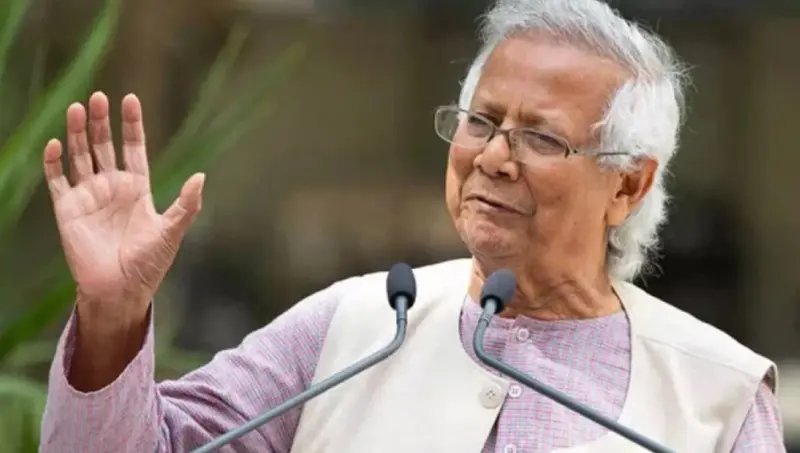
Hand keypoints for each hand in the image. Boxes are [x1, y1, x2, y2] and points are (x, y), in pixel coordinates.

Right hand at [44, 91, 203, 326]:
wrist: (121, 290)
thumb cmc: (149, 264)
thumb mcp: (172, 231)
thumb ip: (186, 204)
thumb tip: (201, 176)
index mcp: (137, 188)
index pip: (134, 148)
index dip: (132, 125)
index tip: (131, 100)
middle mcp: (112, 187)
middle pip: (104, 146)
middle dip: (102, 122)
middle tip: (99, 97)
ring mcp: (89, 196)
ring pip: (81, 156)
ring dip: (79, 133)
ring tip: (78, 108)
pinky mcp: (68, 210)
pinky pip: (58, 180)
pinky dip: (55, 162)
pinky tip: (57, 143)